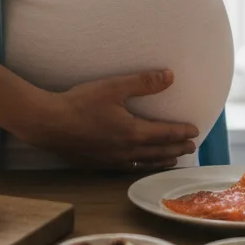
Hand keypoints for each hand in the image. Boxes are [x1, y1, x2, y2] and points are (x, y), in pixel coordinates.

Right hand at [21, 70, 198, 171]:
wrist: (49, 124)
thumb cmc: (81, 103)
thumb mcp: (114, 86)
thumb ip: (143, 82)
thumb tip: (170, 76)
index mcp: (133, 132)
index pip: (165, 133)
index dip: (181, 132)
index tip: (195, 131)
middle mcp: (126, 150)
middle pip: (158, 151)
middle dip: (176, 149)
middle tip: (190, 148)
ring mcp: (112, 160)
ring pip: (144, 162)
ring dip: (161, 161)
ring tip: (172, 161)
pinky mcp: (99, 164)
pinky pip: (127, 168)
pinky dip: (141, 166)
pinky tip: (138, 164)